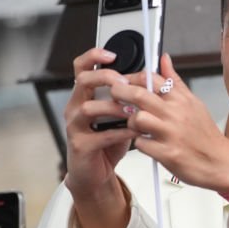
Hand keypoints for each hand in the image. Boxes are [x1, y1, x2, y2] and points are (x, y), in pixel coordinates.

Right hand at [64, 48, 137, 201]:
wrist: (96, 172)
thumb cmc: (109, 141)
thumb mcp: (122, 114)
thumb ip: (133, 95)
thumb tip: (153, 74)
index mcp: (86, 95)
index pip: (82, 68)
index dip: (94, 57)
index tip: (113, 55)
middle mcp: (76, 106)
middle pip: (83, 81)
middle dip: (106, 78)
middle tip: (126, 84)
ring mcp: (75, 126)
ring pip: (88, 107)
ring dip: (115, 107)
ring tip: (134, 111)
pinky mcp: (81, 145)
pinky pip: (99, 135)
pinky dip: (119, 132)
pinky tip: (134, 132)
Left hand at [113, 54, 228, 193]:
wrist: (220, 163)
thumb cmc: (205, 135)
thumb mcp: (193, 103)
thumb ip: (175, 81)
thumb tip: (164, 58)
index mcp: (181, 99)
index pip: (151, 78)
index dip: (132, 77)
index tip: (125, 82)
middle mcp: (176, 114)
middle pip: (139, 95)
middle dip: (120, 92)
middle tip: (116, 96)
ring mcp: (171, 134)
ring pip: (137, 119)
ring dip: (132, 122)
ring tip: (137, 126)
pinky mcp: (167, 153)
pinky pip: (141, 144)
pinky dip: (141, 144)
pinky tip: (148, 144)